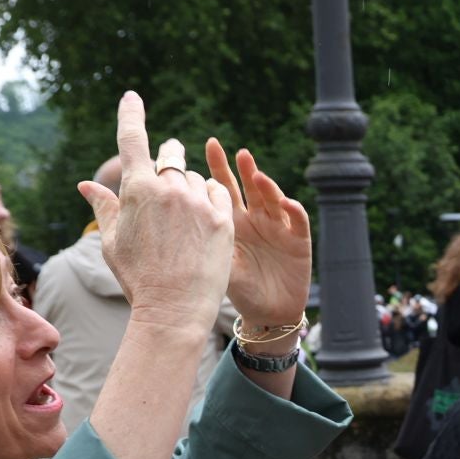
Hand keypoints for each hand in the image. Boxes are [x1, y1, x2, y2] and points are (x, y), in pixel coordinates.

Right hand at [76, 94, 232, 333]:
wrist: (174, 310)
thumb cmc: (138, 278)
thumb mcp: (113, 242)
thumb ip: (105, 207)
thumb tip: (86, 185)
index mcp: (136, 189)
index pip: (132, 139)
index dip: (131, 114)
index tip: (132, 97)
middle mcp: (168, 188)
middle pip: (172, 155)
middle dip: (170, 159)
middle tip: (170, 177)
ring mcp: (197, 201)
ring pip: (195, 177)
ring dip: (190, 188)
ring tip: (185, 224)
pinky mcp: (223, 218)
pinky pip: (219, 193)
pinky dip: (211, 200)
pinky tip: (205, 223)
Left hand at [205, 137, 311, 332]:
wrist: (266, 314)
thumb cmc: (237, 290)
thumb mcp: (211, 264)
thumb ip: (194, 240)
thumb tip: (161, 216)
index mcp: (232, 221)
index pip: (223, 188)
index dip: (219, 166)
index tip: (210, 144)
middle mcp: (256, 219)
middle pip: (250, 187)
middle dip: (243, 168)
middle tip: (235, 151)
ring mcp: (278, 228)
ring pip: (273, 199)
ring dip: (267, 185)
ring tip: (255, 174)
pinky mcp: (298, 242)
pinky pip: (298, 221)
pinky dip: (294, 210)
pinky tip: (286, 202)